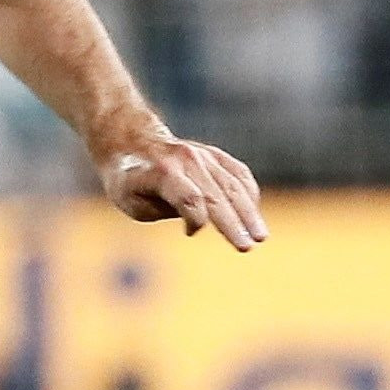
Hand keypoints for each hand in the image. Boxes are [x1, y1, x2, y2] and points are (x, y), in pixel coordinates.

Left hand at [101, 133, 266, 250]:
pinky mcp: (215, 155)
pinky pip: (238, 174)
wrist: (132, 143)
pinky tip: (254, 215)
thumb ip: (164, 210)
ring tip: (260, 237)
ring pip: (233, 185)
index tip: (189, 233)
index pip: (188, 196)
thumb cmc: (129, 182)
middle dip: (233, 223)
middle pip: (215, 195)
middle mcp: (186, 159)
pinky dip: (249, 194)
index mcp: (162, 172)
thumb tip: (199, 221)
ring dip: (249, 212)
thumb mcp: (134, 202)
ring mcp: (204, 155)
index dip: (195, 218)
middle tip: (247, 247)